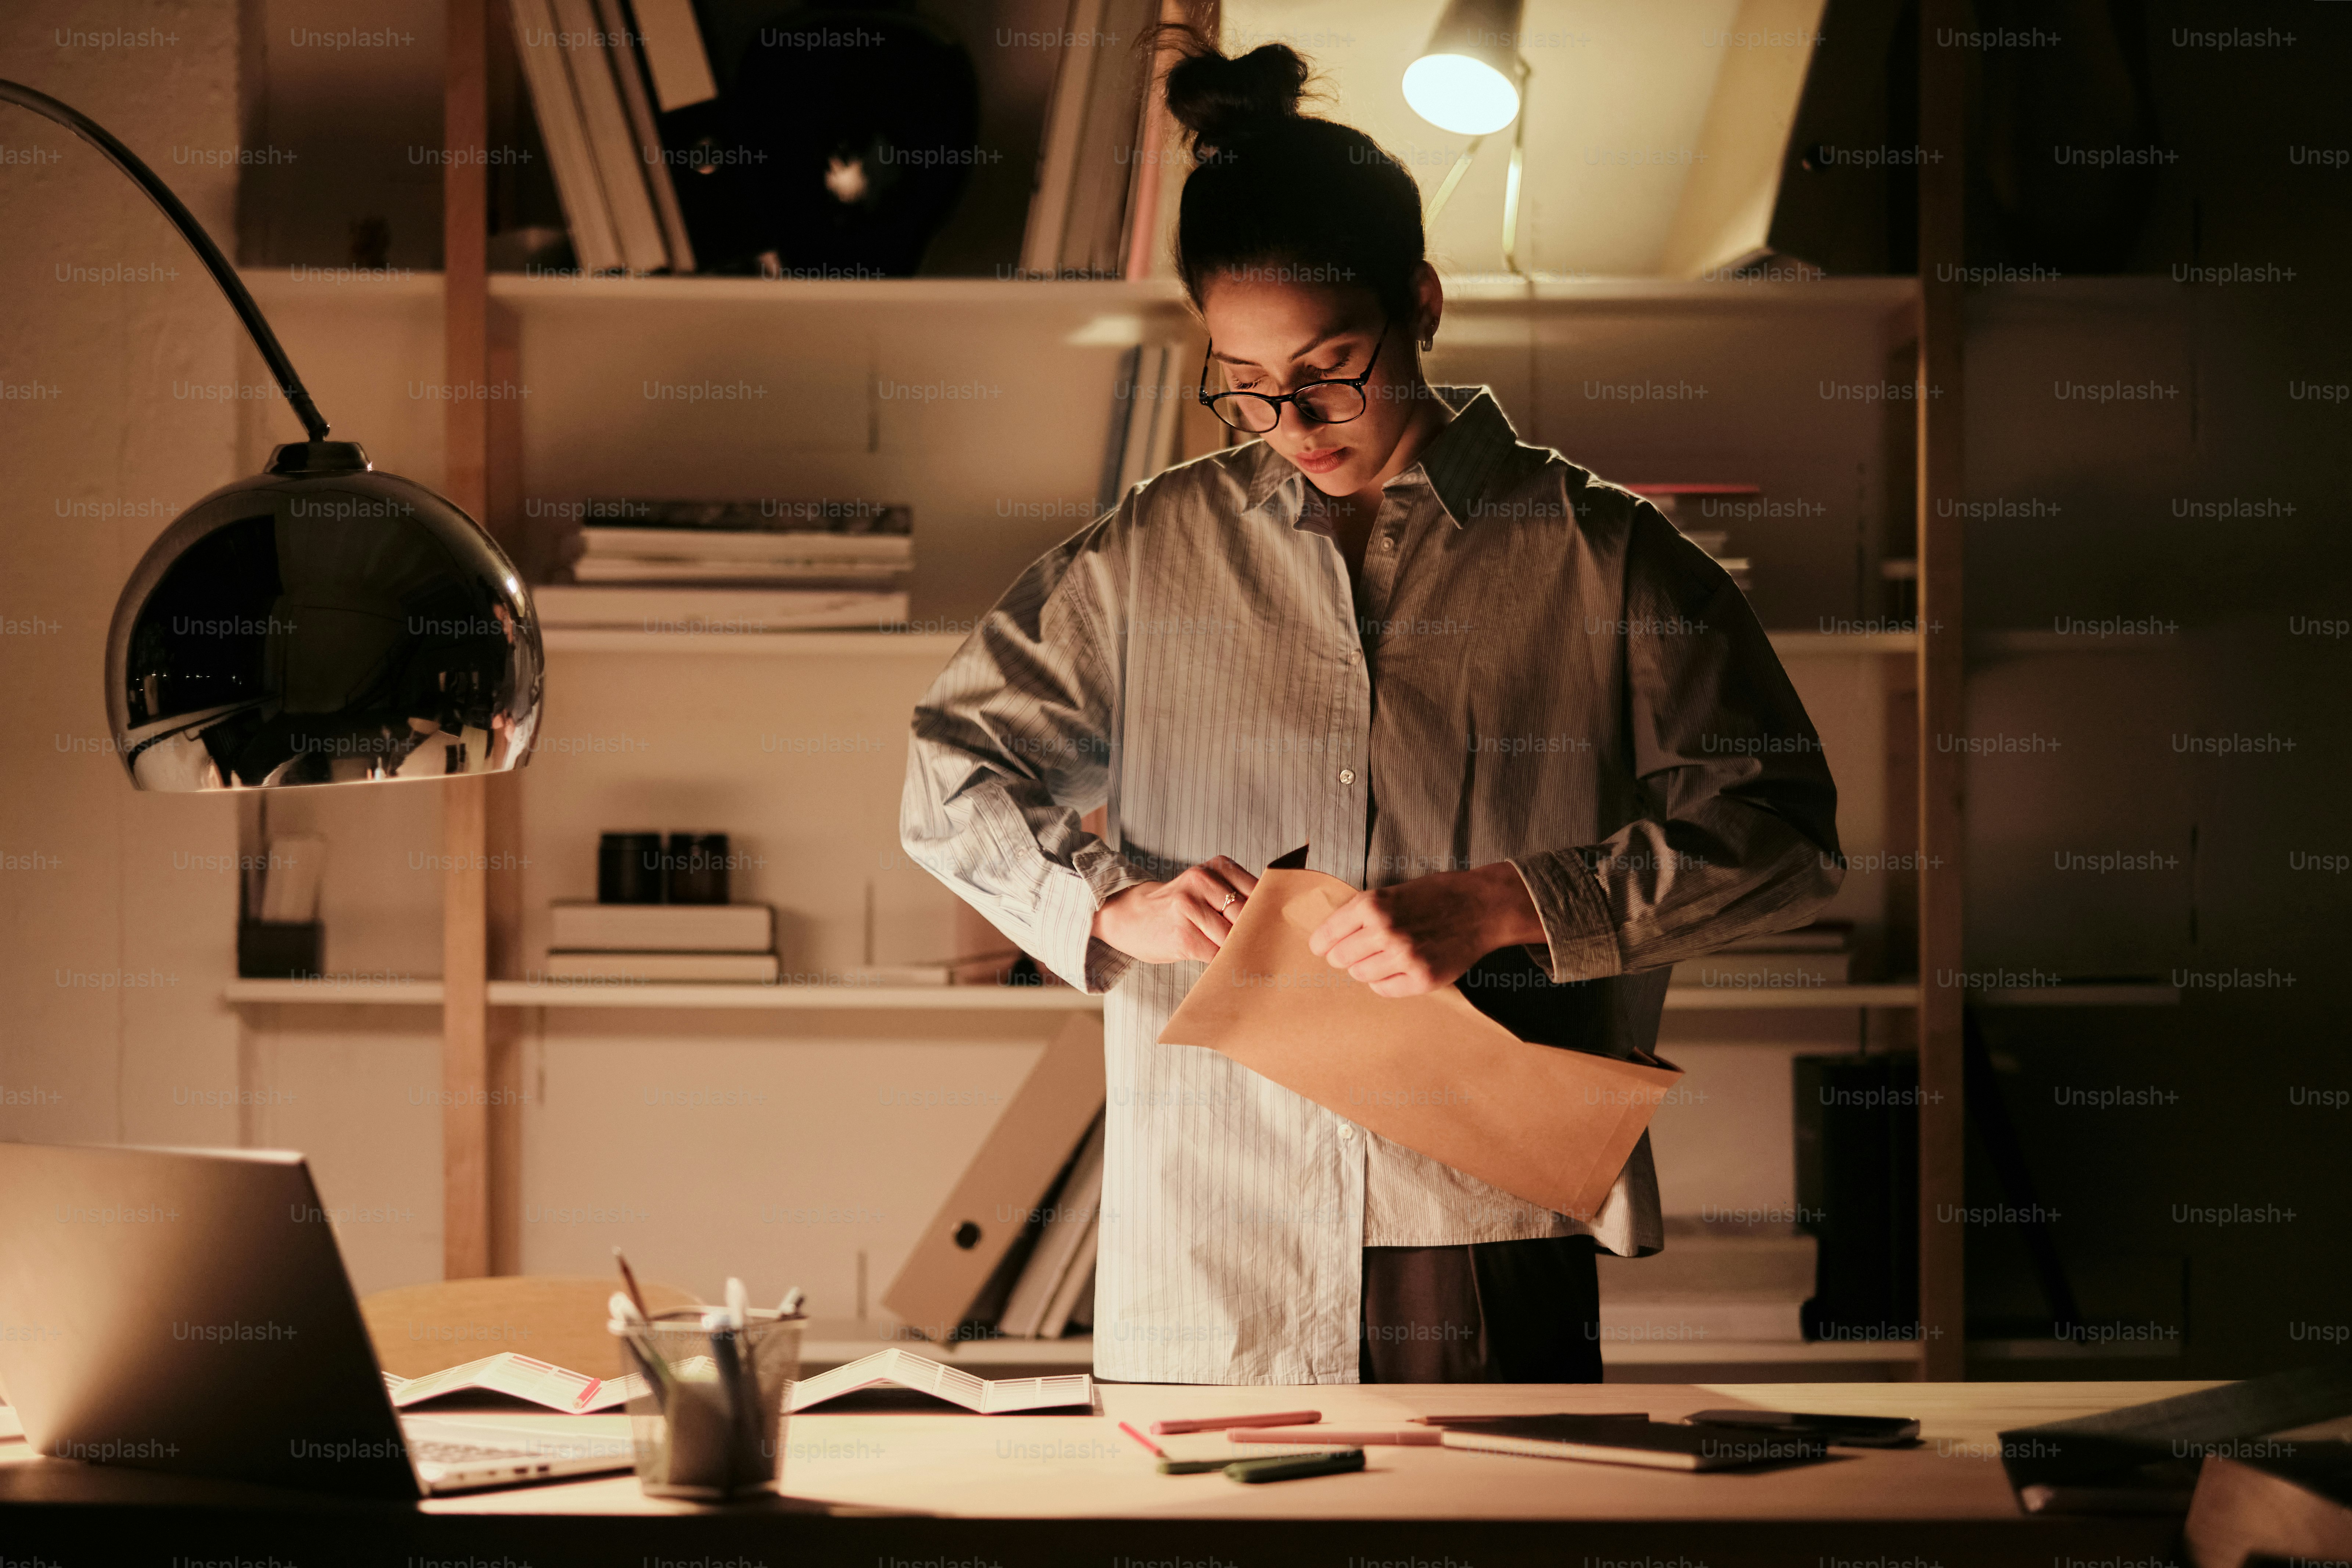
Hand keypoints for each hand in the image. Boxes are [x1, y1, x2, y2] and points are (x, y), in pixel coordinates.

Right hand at [1090, 855, 1259, 963]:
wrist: (1130, 916)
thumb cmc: (1177, 907)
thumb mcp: (1207, 888)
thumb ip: (1237, 899)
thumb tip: (1275, 925)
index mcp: (1217, 867)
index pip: (1259, 892)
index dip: (1270, 914)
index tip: (1280, 930)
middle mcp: (1203, 881)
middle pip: (1248, 915)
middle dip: (1255, 935)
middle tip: (1265, 949)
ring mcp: (1189, 907)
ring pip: (1233, 936)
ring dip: (1240, 951)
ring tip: (1243, 958)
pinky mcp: (1182, 935)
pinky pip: (1216, 954)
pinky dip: (1224, 962)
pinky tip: (1224, 965)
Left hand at [1307, 862, 1543, 997]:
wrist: (1480, 907)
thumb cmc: (1434, 896)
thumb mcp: (1390, 891)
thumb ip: (1360, 913)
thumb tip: (1327, 938)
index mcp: (1372, 905)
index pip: (1326, 937)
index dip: (1322, 944)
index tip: (1323, 948)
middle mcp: (1385, 931)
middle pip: (1340, 959)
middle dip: (1345, 956)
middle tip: (1358, 952)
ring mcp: (1404, 957)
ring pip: (1361, 975)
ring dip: (1368, 968)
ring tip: (1387, 955)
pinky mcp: (1422, 979)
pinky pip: (1384, 990)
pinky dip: (1386, 982)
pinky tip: (1400, 968)